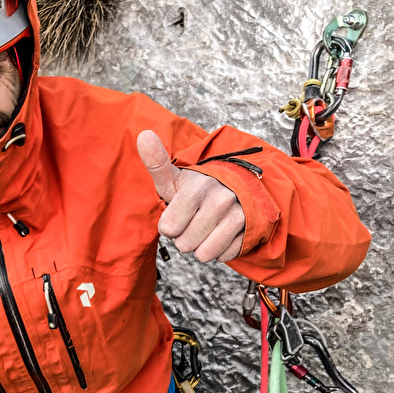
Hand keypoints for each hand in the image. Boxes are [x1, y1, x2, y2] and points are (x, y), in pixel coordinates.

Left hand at [137, 130, 245, 262]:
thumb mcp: (177, 178)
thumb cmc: (199, 188)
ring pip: (203, 254)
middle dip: (186, 237)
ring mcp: (238, 215)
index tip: (179, 211)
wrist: (240, 189)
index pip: (168, 228)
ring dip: (202, 246)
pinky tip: (224, 232)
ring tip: (208, 226)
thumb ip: (157, 163)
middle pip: (184, 245)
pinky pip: (222, 257)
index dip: (170, 225)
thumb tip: (143, 135)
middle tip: (196, 219)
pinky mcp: (250, 231)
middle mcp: (220, 199)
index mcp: (197, 186)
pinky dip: (220, 249)